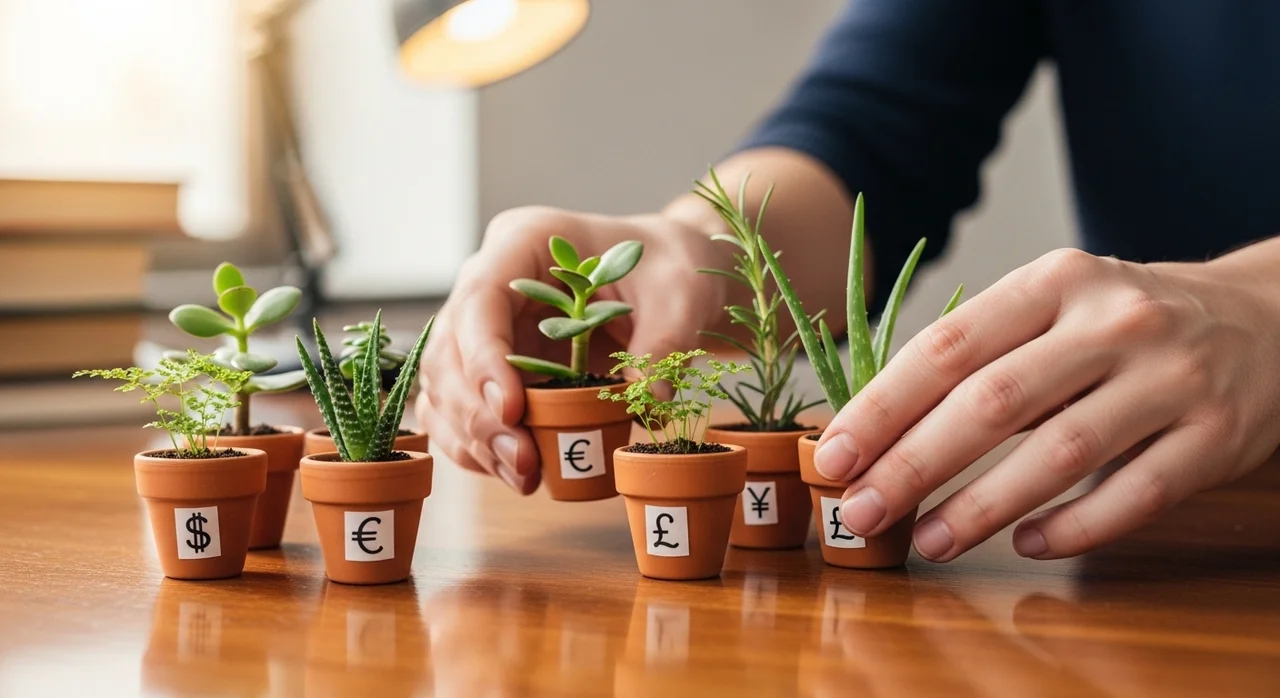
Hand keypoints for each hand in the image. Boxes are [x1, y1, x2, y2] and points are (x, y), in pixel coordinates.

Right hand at [416, 206, 728, 493]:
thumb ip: (664, 340)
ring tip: (524, 478)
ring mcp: (485, 326)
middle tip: (522, 461)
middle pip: (450, 349)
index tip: (511, 409)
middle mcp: (491, 280)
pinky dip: (478, 445)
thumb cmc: (670, 269)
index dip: (484, 357)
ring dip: (473, 438)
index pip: (480, 298)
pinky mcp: (490, 365)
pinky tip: (515, 473)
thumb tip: (647, 400)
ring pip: (445, 386)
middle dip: (477, 413)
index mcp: (525, 241)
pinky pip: (461, 409)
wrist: (669, 279)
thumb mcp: (681, 294)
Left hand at [813, 248, 1279, 560]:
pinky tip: (1026, 543)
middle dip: (913, 463)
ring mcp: (1171, 378)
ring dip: (982, 506)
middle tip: (860, 511)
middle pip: (993, 401)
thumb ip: (981, 357)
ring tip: (927, 539)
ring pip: (1060, 452)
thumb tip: (875, 430)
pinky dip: (1074, 527)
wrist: (1268, 318)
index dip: (882, 406)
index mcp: (1055, 281)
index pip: (948, 346)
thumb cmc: (1126, 322)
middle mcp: (1113, 321)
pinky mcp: (1216, 436)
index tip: (833, 455)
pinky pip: (1134, 494)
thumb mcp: (1056, 307)